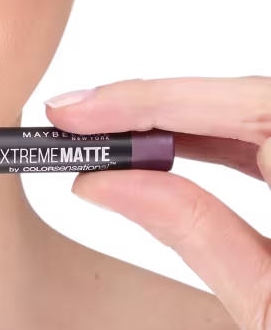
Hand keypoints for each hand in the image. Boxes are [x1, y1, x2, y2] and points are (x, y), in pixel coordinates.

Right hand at [42, 74, 270, 329]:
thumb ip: (191, 231)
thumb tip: (111, 184)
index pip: (235, 104)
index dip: (144, 99)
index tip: (79, 111)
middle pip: (239, 99)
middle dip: (149, 108)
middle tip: (77, 123)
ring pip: (248, 113)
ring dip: (172, 125)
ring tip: (108, 142)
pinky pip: (264, 140)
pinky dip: (208, 144)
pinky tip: (163, 155)